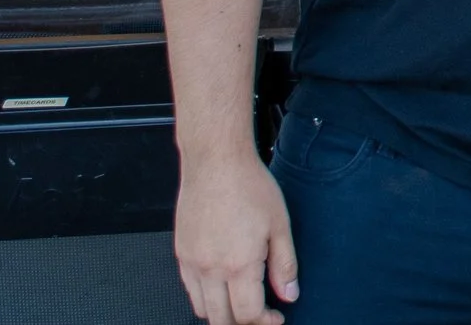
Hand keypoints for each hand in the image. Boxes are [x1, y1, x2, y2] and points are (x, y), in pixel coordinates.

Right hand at [175, 148, 298, 324]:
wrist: (216, 161)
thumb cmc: (248, 186)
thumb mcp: (280, 225)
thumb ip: (285, 265)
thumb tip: (289, 294)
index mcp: (237, 264)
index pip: (247, 315)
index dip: (265, 323)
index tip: (276, 317)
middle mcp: (210, 268)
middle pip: (221, 320)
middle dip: (243, 324)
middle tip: (260, 315)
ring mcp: (191, 262)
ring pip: (201, 309)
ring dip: (222, 313)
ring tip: (242, 302)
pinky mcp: (181, 253)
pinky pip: (190, 289)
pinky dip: (206, 297)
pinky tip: (223, 285)